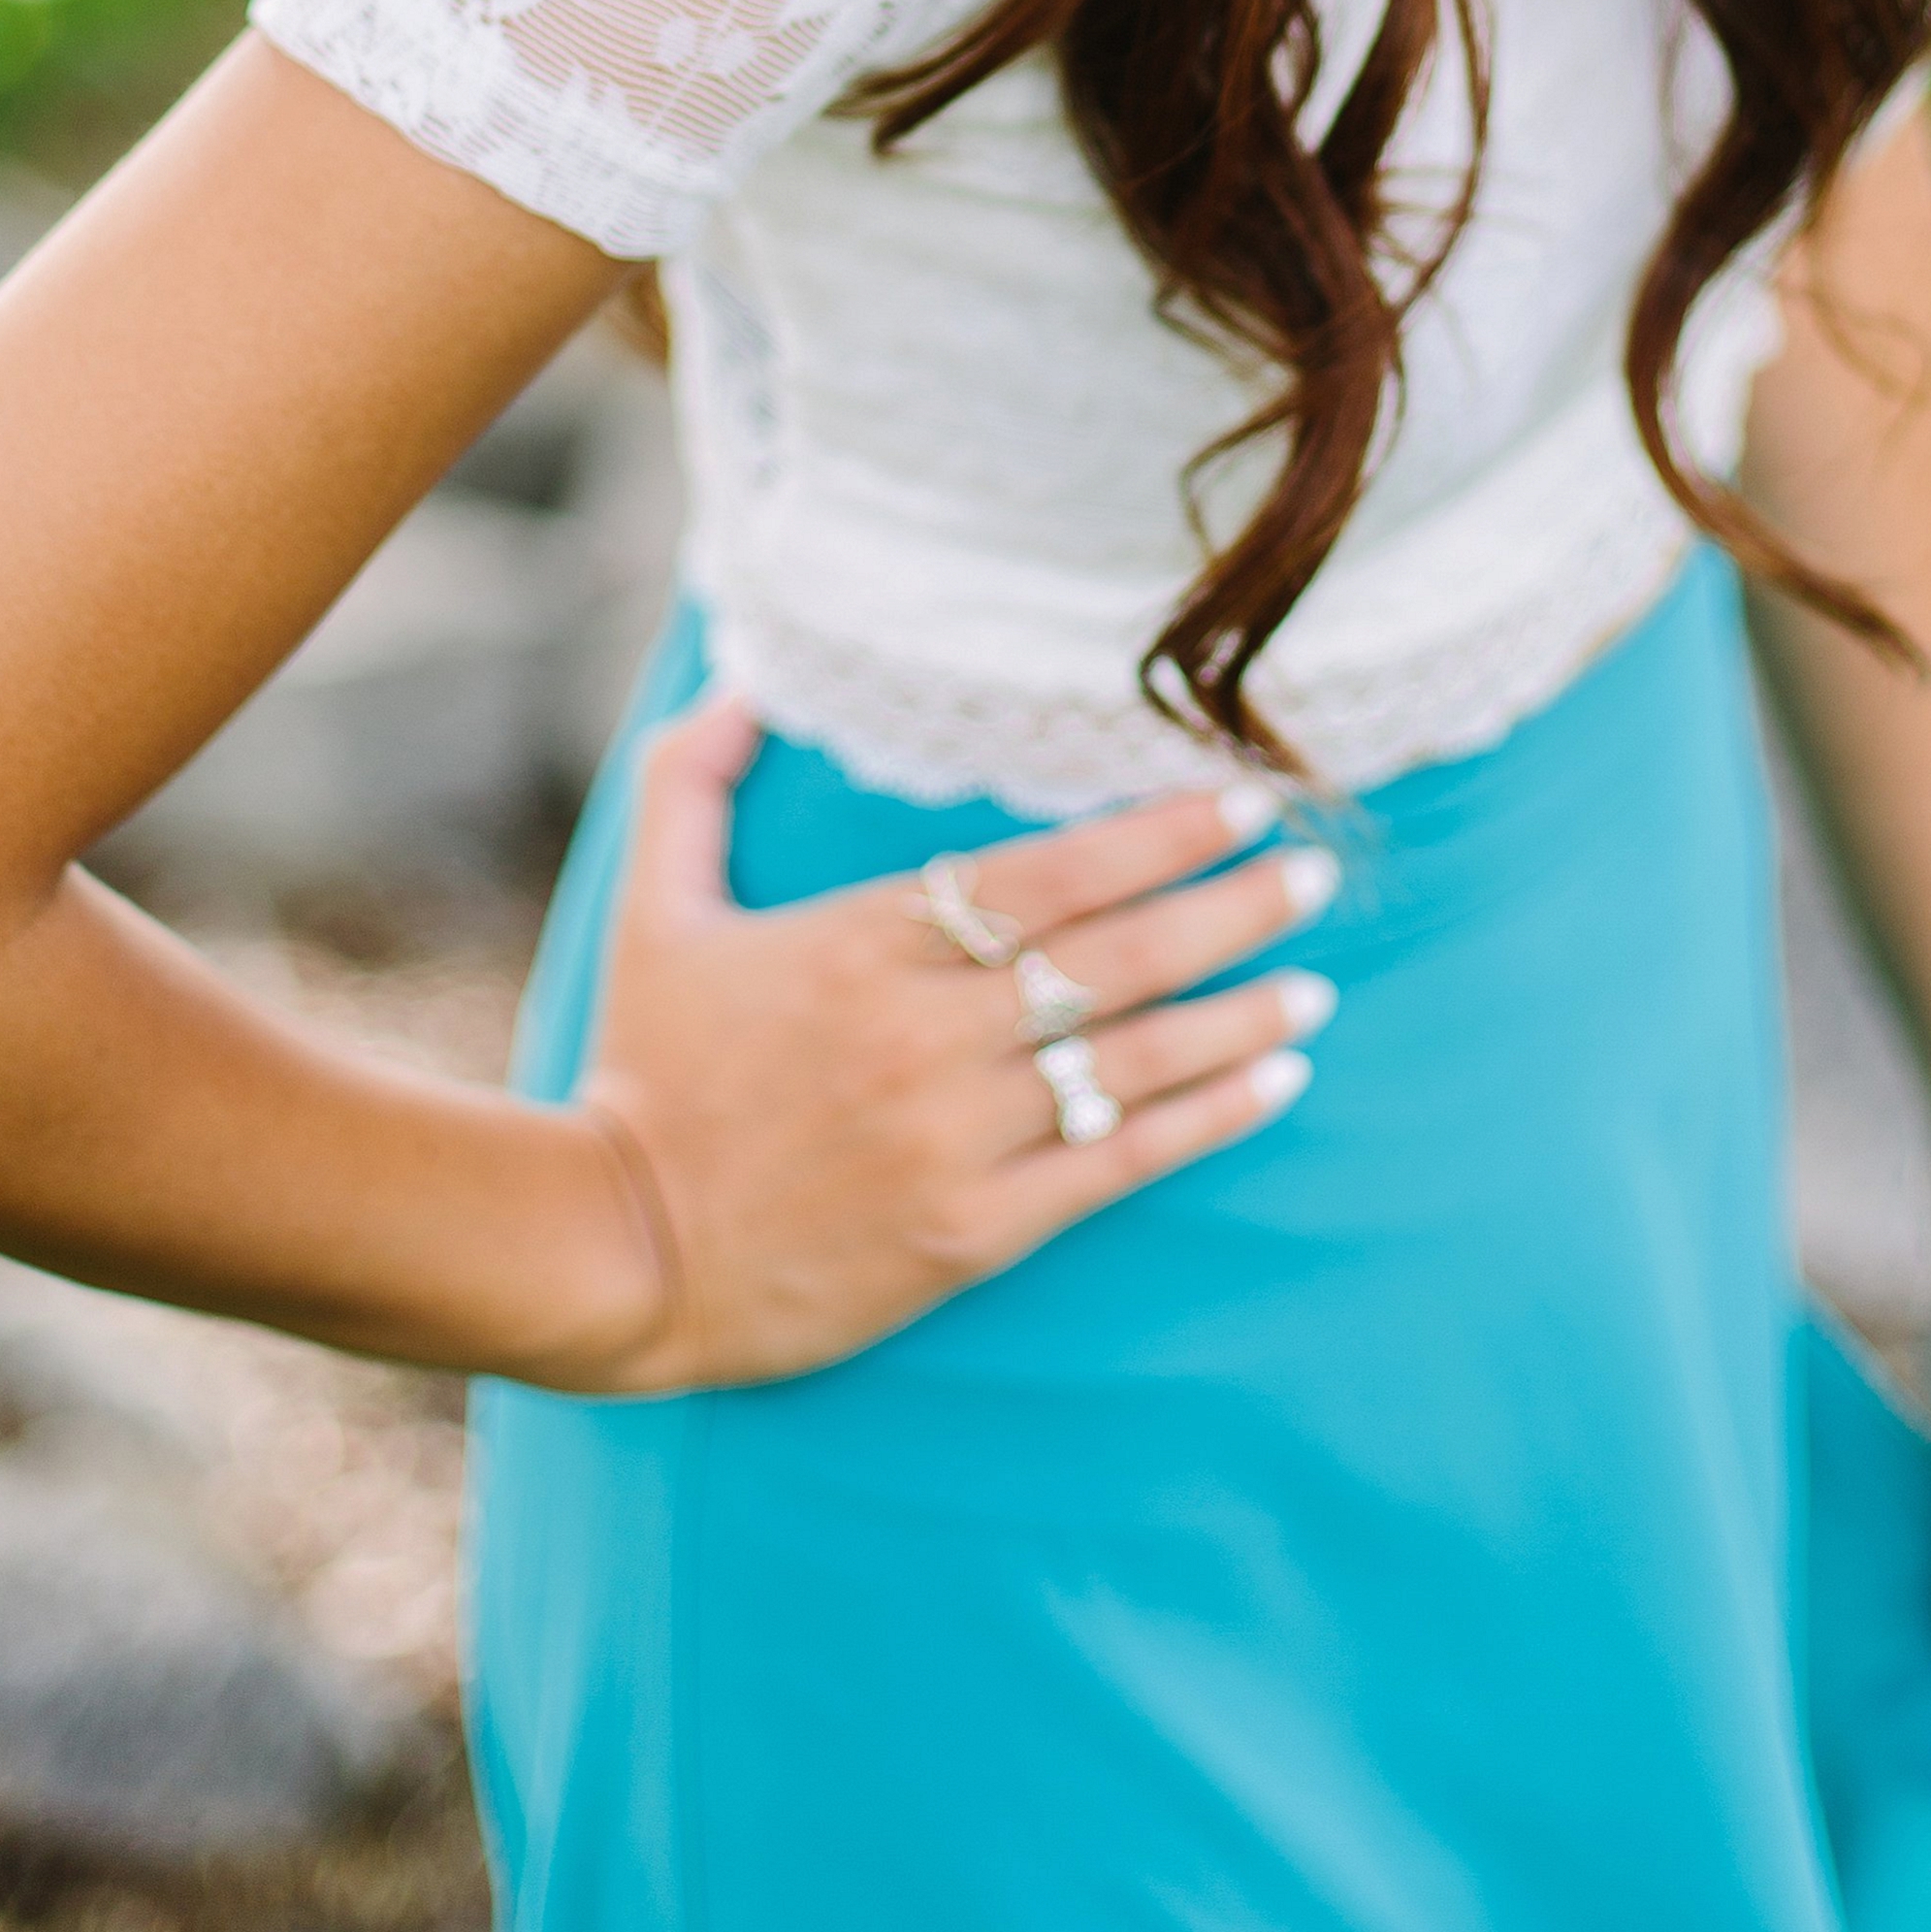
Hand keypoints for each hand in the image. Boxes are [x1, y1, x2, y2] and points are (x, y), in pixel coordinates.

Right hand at [547, 701, 1336, 1393]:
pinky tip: (1276, 1083)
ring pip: (1132, 1056)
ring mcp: (953, 1136)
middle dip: (1232, 905)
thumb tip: (741, 678)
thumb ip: (693, 780)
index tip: (1241, 800)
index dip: (1158, 832)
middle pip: (1115, 953)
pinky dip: (1207, 1118)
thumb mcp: (649, 905)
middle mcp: (924, 1032)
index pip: (1048, 872)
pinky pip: (1116, 1162)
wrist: (613, 1253)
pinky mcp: (969, 1232)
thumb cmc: (641, 1067)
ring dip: (1241, 1012)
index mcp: (862, 941)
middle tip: (1316, 871)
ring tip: (1317, 982)